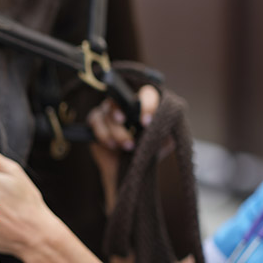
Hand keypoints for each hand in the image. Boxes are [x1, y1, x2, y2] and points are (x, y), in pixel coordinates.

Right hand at [87, 85, 158, 212]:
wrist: (130, 169)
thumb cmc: (149, 151)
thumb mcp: (164, 142)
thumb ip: (167, 131)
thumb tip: (162, 122)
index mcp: (145, 104)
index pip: (146, 94)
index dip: (146, 105)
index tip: (146, 122)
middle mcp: (126, 104)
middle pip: (120, 99)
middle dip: (122, 112)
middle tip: (125, 125)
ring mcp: (109, 112)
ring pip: (107, 113)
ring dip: (116, 132)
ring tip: (127, 147)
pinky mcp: (96, 121)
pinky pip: (94, 121)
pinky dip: (103, 134)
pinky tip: (112, 145)